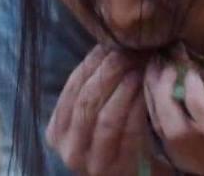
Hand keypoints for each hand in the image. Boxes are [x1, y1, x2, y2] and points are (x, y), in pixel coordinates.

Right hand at [45, 44, 171, 175]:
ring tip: (139, 65)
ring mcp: (89, 162)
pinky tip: (146, 87)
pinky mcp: (115, 168)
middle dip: (110, 70)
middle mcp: (66, 148)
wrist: (133, 173)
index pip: (73, 86)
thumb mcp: (98, 110)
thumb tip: (109, 41)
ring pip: (105, 115)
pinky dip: (137, 105)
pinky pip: (127, 131)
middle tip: (130, 50)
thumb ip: (97, 84)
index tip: (112, 42)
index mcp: (56, 130)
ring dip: (124, 86)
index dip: (93, 61)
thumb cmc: (116, 136)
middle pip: (87, 99)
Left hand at [144, 43, 203, 175]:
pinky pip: (159, 129)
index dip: (188, 78)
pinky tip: (157, 88)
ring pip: (158, 123)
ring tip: (154, 69)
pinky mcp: (178, 158)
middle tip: (163, 60)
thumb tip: (191, 63)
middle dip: (162, 84)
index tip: (187, 59)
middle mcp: (201, 147)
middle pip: (169, 117)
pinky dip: (155, 106)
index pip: (196, 102)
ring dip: (153, 93)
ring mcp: (187, 156)